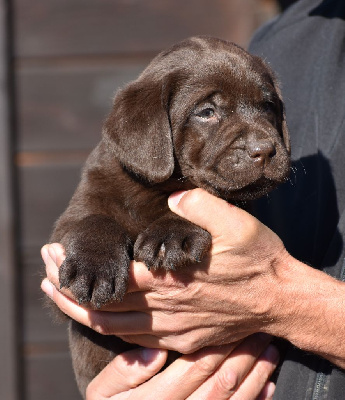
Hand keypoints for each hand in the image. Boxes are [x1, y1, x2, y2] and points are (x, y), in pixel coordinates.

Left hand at [42, 188, 289, 351]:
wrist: (280, 298)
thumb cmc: (259, 260)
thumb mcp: (237, 223)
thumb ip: (200, 206)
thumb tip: (172, 195)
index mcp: (172, 277)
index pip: (113, 276)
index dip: (81, 266)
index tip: (56, 252)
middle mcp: (167, 307)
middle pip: (104, 306)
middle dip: (69, 289)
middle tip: (46, 270)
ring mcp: (173, 328)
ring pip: (113, 328)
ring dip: (82, 312)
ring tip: (59, 295)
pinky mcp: (182, 339)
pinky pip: (135, 342)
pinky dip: (110, 329)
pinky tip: (99, 317)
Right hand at [84, 337, 277, 399]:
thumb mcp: (102, 395)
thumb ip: (123, 372)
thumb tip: (156, 349)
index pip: (194, 366)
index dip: (217, 343)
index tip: (233, 321)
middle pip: (221, 382)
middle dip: (243, 353)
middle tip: (260, 329)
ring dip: (257, 374)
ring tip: (270, 350)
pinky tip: (269, 385)